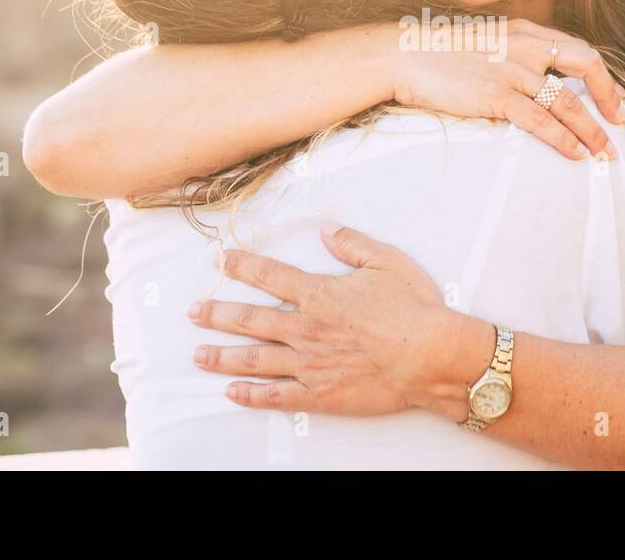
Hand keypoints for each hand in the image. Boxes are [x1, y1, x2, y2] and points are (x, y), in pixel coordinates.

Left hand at [188, 223, 462, 416]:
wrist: (432, 356)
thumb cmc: (414, 308)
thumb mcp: (386, 262)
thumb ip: (352, 244)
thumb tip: (326, 229)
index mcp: (320, 294)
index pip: (270, 276)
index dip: (241, 266)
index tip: (219, 261)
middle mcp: (307, 328)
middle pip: (250, 319)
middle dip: (217, 314)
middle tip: (192, 312)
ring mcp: (310, 364)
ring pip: (255, 359)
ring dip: (222, 356)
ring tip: (198, 354)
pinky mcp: (320, 394)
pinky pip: (277, 395)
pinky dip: (251, 395)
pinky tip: (232, 393)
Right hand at [385, 17, 624, 160]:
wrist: (402, 54)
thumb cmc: (438, 53)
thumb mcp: (485, 42)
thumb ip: (512, 53)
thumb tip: (532, 78)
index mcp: (524, 31)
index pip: (578, 48)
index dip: (604, 76)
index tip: (615, 98)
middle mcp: (525, 46)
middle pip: (586, 65)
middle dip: (609, 97)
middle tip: (620, 124)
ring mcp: (511, 70)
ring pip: (567, 101)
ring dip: (592, 130)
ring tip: (605, 153)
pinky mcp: (495, 95)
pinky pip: (541, 120)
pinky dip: (563, 139)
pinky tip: (575, 155)